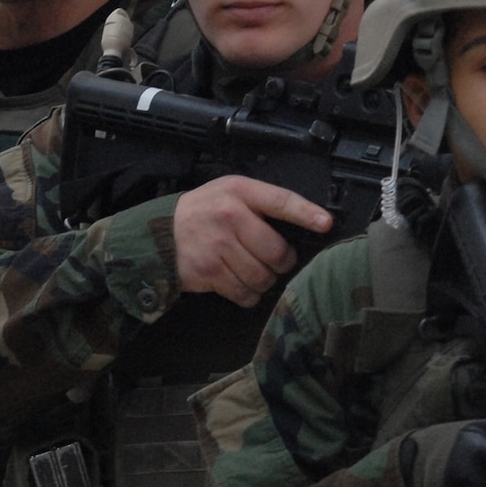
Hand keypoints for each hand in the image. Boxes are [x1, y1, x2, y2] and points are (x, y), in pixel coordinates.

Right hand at [172, 176, 330, 307]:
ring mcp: (218, 246)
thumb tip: (307, 222)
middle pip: (277, 252)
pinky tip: (240, 283)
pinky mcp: (208, 271)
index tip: (325, 224)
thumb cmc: (204, 212)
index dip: (306, 213)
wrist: (159, 232)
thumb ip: (262, 203)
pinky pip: (244, 293)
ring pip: (262, 277)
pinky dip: (248, 294)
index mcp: (239, 192)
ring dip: (264, 280)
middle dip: (282, 262)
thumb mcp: (230, 193)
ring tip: (254, 270)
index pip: (280, 201)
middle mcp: (229, 216)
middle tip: (275, 260)